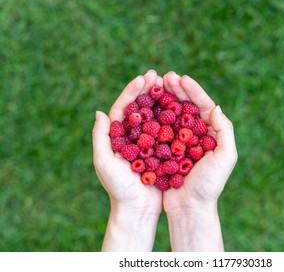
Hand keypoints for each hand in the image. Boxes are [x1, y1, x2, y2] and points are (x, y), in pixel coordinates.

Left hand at [92, 70, 162, 250]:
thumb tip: (100, 112)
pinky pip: (167, 130)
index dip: (133, 91)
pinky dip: (173, 117)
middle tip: (158, 75)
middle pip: (140, 107)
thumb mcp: (104, 163)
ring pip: (155, 116)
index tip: (144, 77)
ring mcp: (148, 142)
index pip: (124, 107)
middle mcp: (132, 136)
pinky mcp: (161, 150)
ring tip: (170, 85)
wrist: (137, 209)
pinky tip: (181, 107)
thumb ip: (100, 138)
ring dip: (161, 100)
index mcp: (116, 136)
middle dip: (148, 90)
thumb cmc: (119, 189)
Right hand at [162, 72, 237, 250]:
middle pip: (186, 106)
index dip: (193, 91)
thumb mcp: (225, 158)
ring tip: (155, 85)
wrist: (190, 208)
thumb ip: (225, 132)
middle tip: (166, 76)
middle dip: (176, 90)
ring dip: (164, 99)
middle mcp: (196, 134)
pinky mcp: (165, 150)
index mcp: (211, 133)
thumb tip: (216, 107)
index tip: (182, 78)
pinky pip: (159, 129)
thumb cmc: (210, 185)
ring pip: (171, 114)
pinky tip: (145, 106)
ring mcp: (179, 141)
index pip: (203, 106)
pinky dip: (153, 117)